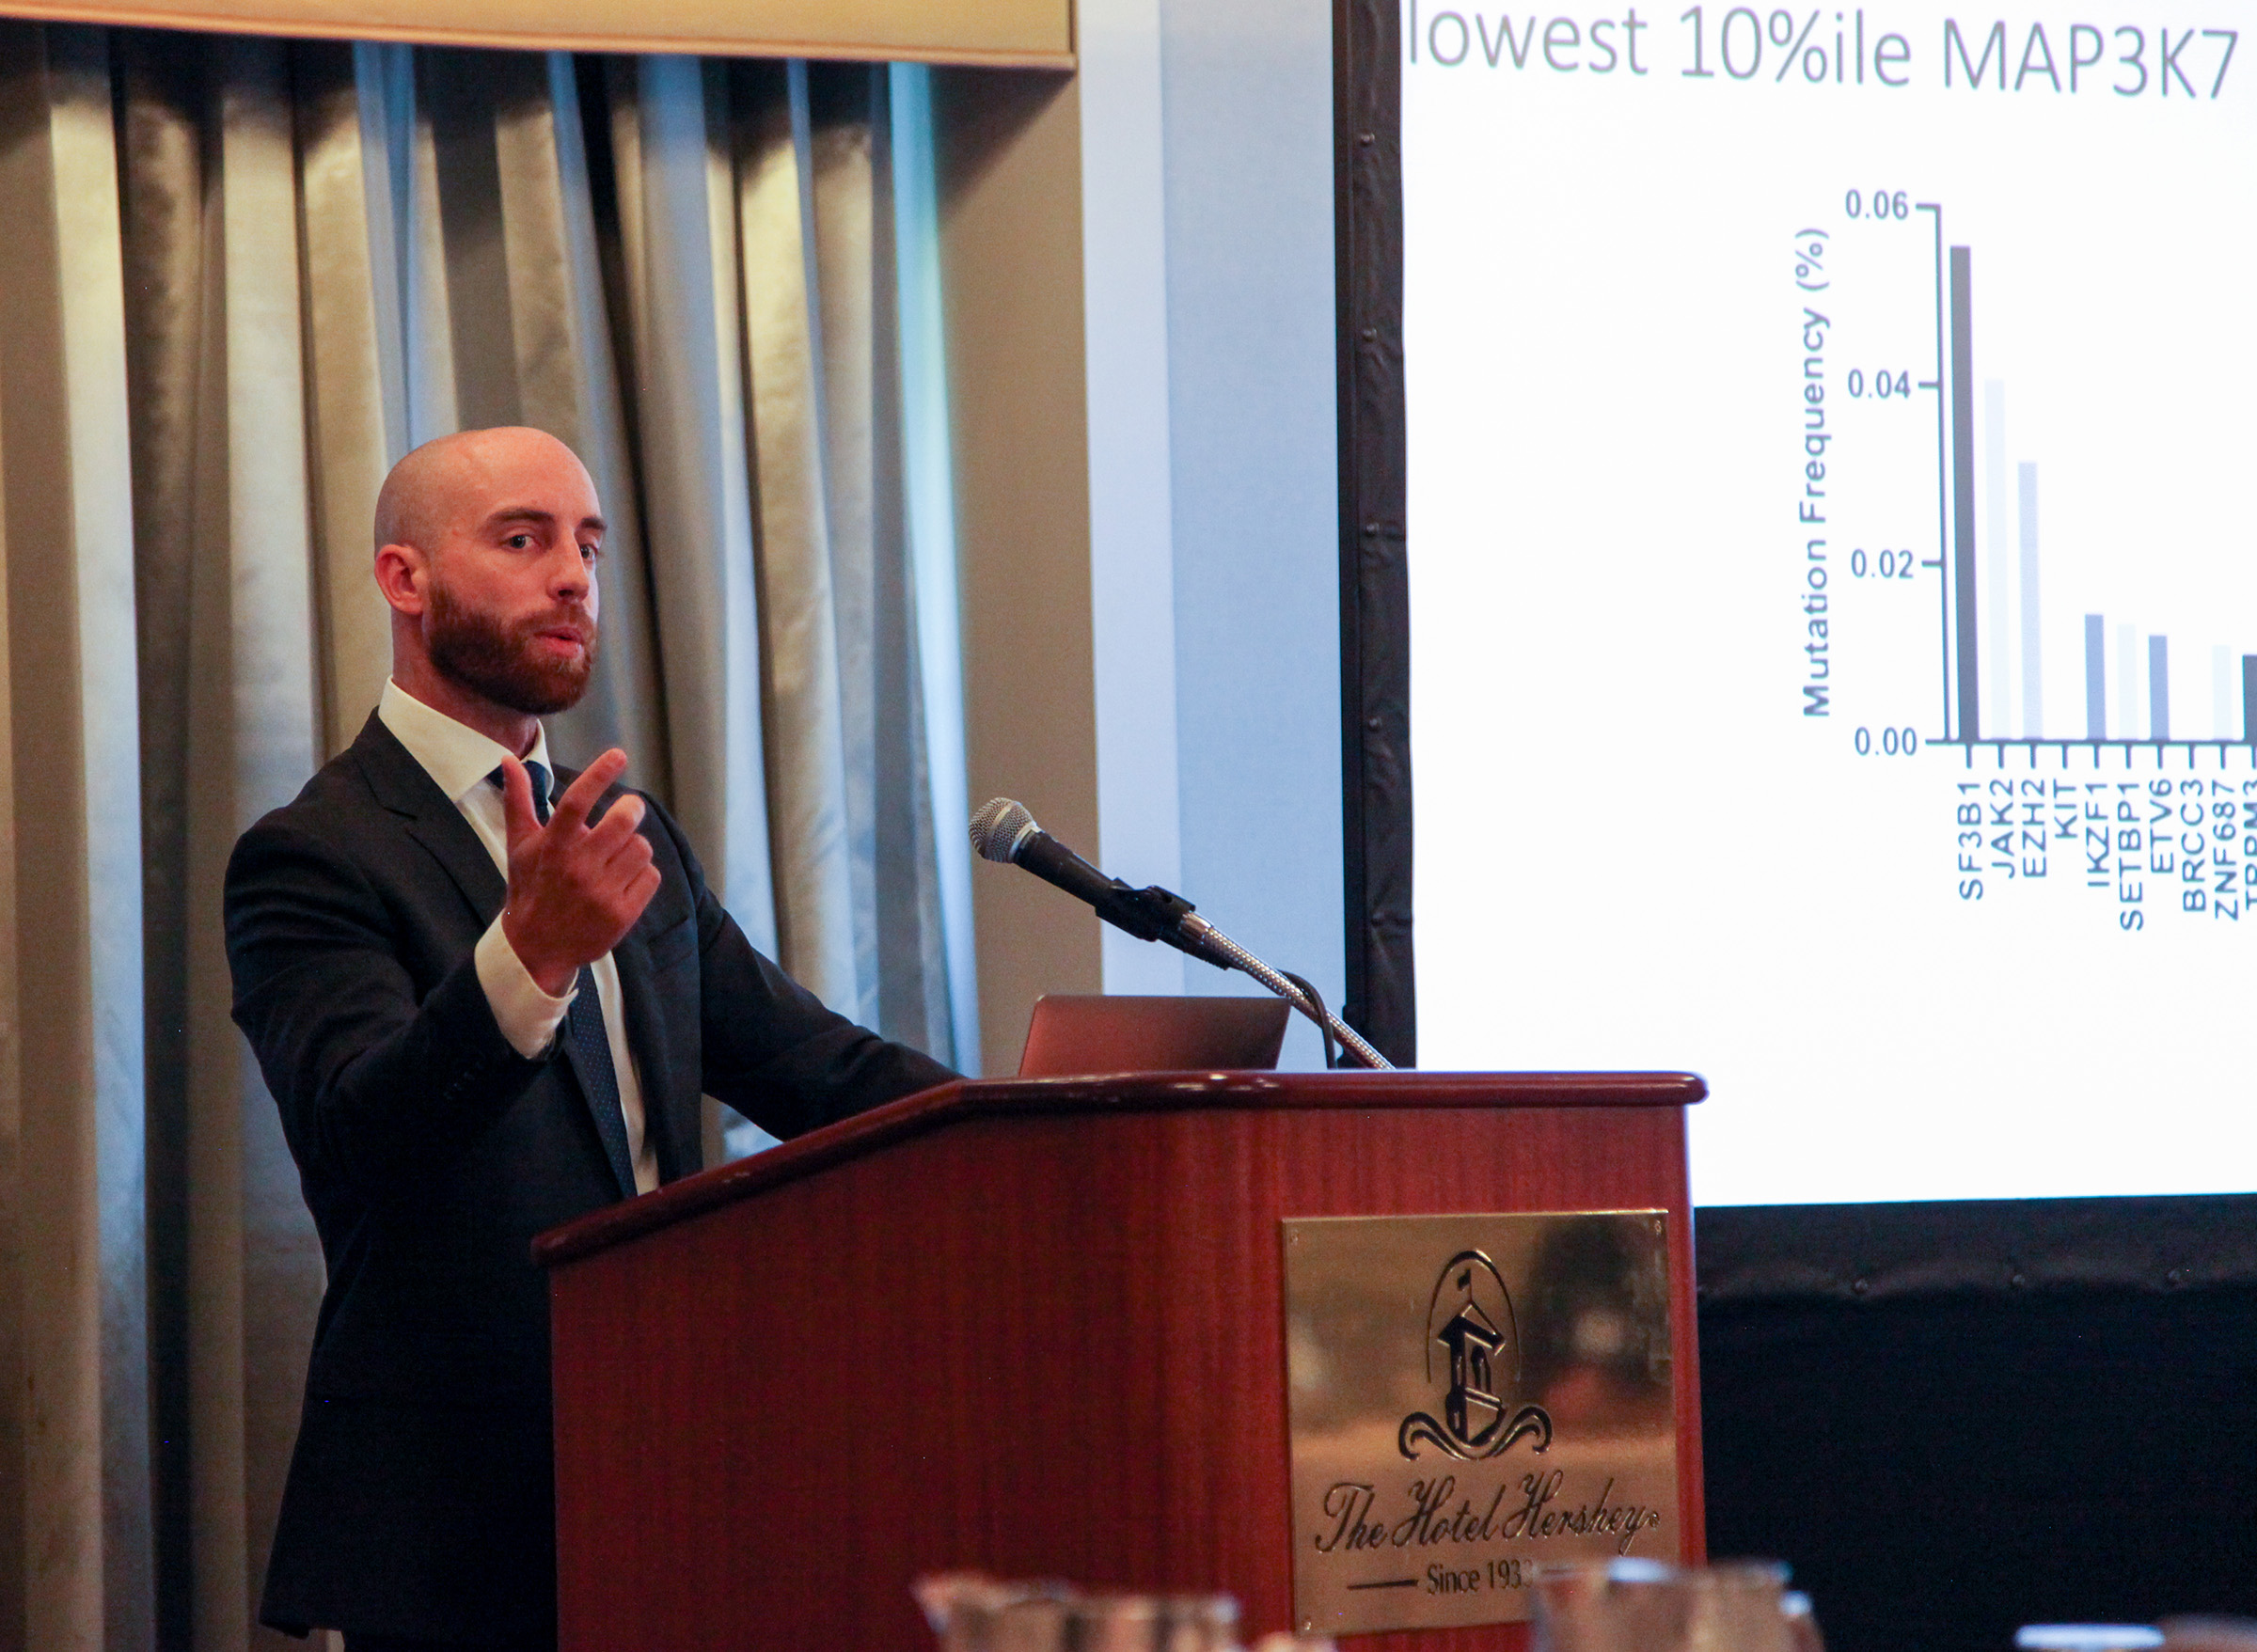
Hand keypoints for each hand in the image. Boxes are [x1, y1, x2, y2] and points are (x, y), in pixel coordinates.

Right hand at [498, 750, 660, 996]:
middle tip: (630, 808)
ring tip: (616, 857)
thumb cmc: (531, 888)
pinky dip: (643, 875)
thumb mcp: (520, 846)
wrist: (536, 948)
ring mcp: (601, 893)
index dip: (599, 774)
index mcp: (553, 847)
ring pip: (642, 848)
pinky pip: (651, 876)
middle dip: (632, 809)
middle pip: (623, 821)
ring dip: (635, 847)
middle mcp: (577, 868)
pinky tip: (622, 883)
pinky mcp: (622, 914)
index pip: (576, 802)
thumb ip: (518, 801)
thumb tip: (509, 759)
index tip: (618, 754)